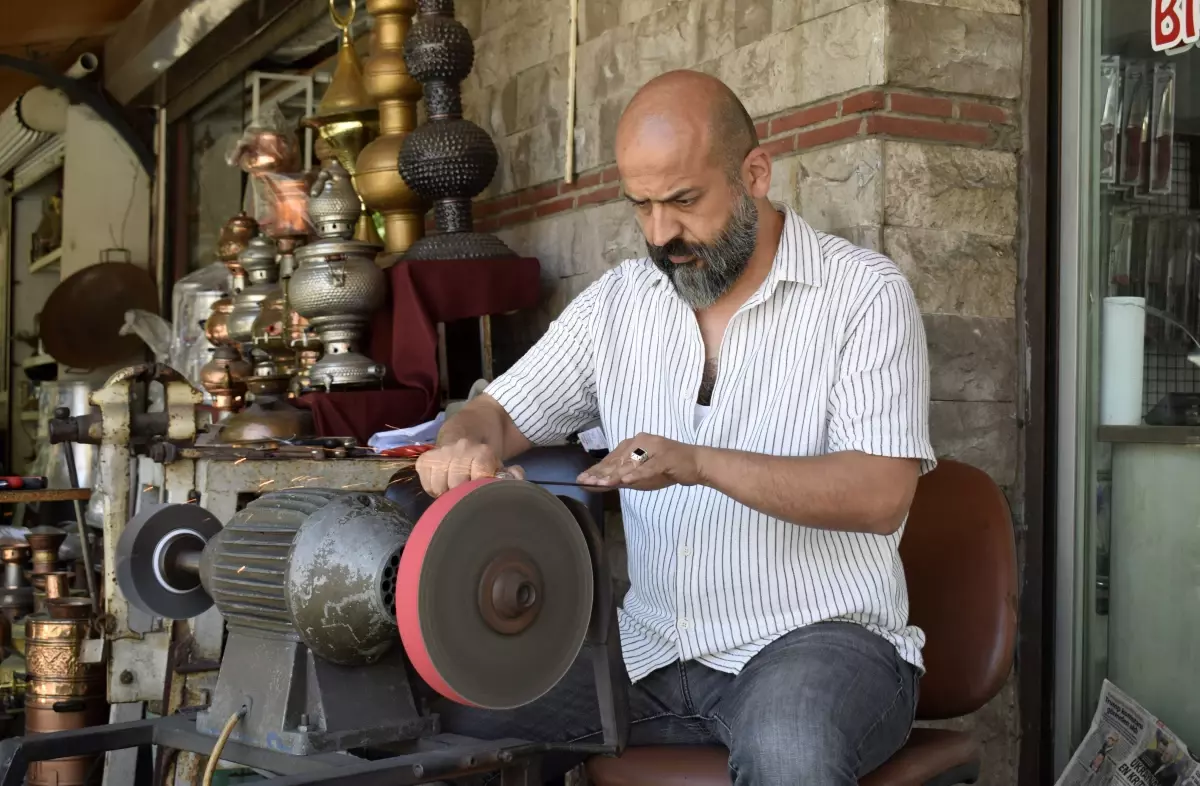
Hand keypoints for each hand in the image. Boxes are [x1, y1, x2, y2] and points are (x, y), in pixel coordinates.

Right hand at [415, 439, 522, 496]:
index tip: (483, 487)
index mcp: (481, 451)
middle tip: (468, 491)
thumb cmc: (487, 451)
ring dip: (446, 492)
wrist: (472, 425)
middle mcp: (458, 450)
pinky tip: (443, 484)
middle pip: (456, 486)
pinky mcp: (424, 460)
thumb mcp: (502, 460)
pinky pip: (426, 483)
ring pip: (439, 486)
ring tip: (455, 489)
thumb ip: (511, 473)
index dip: (481, 486)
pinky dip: (434, 488)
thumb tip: (515, 480)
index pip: (479, 477)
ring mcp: (440, 454)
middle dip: (463, 492)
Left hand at [577, 433, 701, 490]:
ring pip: (631, 463)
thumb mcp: (641, 475)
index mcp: (634, 443)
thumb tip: (598, 484)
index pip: (612, 459)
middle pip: (618, 460)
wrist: (696, 463)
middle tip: (584, 481)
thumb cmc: (667, 469)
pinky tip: (625, 480)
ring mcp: (654, 448)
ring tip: (599, 483)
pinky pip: (649, 467)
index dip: (597, 470)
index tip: (582, 479)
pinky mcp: (665, 457)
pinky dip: (638, 473)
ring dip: (614, 474)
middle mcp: (641, 442)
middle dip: (600, 472)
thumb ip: (621, 478)